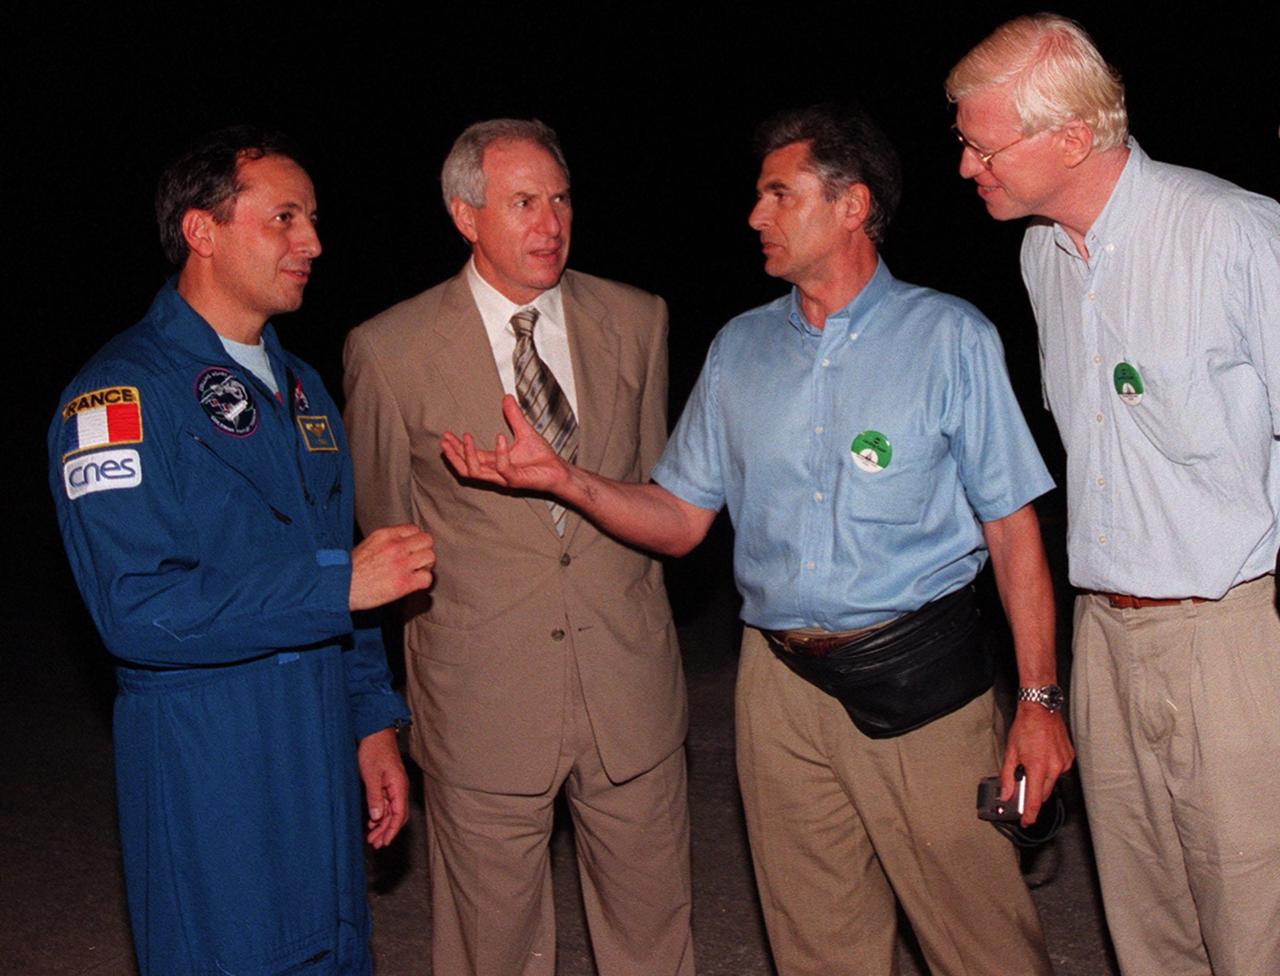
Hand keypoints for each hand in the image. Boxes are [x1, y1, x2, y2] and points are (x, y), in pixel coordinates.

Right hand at [349, 524, 434, 610]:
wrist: (339, 588)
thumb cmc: (349, 570)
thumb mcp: (367, 544)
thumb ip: (387, 541)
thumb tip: (403, 544)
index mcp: (385, 534)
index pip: (414, 529)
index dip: (415, 541)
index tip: (410, 550)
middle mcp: (395, 546)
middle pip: (427, 540)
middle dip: (424, 551)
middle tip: (416, 562)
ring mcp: (401, 564)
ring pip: (430, 557)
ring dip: (426, 566)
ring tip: (415, 572)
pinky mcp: (404, 583)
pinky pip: (427, 578)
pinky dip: (423, 582)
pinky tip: (413, 584)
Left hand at [357, 727, 409, 847]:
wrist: (374, 732)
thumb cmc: (374, 750)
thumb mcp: (371, 775)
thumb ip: (375, 798)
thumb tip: (377, 817)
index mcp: (399, 786)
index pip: (399, 814)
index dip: (391, 831)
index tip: (384, 842)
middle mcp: (399, 787)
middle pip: (397, 815)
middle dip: (387, 831)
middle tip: (375, 843)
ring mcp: (394, 785)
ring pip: (391, 811)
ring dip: (382, 824)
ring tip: (371, 835)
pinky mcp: (387, 782)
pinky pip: (387, 803)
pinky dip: (380, 814)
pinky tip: (372, 820)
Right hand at [441, 394, 570, 493]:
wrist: (560, 470)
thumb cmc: (542, 457)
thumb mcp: (525, 432)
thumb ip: (513, 416)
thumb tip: (506, 397)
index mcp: (495, 463)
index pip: (470, 458)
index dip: (457, 448)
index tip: (446, 435)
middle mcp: (496, 473)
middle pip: (466, 469)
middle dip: (454, 454)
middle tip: (444, 440)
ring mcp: (505, 478)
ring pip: (477, 473)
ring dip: (468, 455)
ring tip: (464, 437)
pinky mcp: (516, 480)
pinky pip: (503, 468)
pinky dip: (500, 453)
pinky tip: (500, 438)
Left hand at [1001, 704, 1074, 826]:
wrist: (1041, 709)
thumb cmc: (1025, 727)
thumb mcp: (1010, 752)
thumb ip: (1007, 776)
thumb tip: (1006, 794)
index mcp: (1038, 767)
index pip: (1034, 800)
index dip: (1029, 814)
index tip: (1026, 822)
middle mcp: (1054, 767)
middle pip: (1042, 793)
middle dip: (1032, 794)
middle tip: (1021, 786)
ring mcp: (1064, 763)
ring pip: (1051, 782)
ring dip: (1041, 780)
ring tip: (1032, 762)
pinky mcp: (1069, 757)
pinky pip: (1058, 771)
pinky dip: (1049, 770)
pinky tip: (1042, 757)